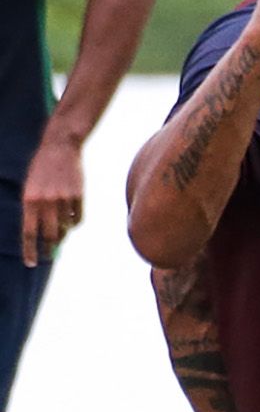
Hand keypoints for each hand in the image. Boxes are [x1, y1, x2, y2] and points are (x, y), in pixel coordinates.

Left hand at [20, 135, 82, 266]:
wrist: (60, 147)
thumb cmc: (41, 171)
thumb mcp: (31, 190)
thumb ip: (34, 212)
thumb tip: (41, 237)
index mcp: (29, 201)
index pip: (28, 233)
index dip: (30, 250)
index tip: (32, 263)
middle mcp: (46, 202)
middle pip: (48, 234)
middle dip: (49, 248)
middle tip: (49, 254)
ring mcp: (63, 198)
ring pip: (64, 228)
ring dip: (62, 234)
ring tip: (60, 233)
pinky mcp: (78, 194)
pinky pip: (77, 218)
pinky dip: (73, 223)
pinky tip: (70, 220)